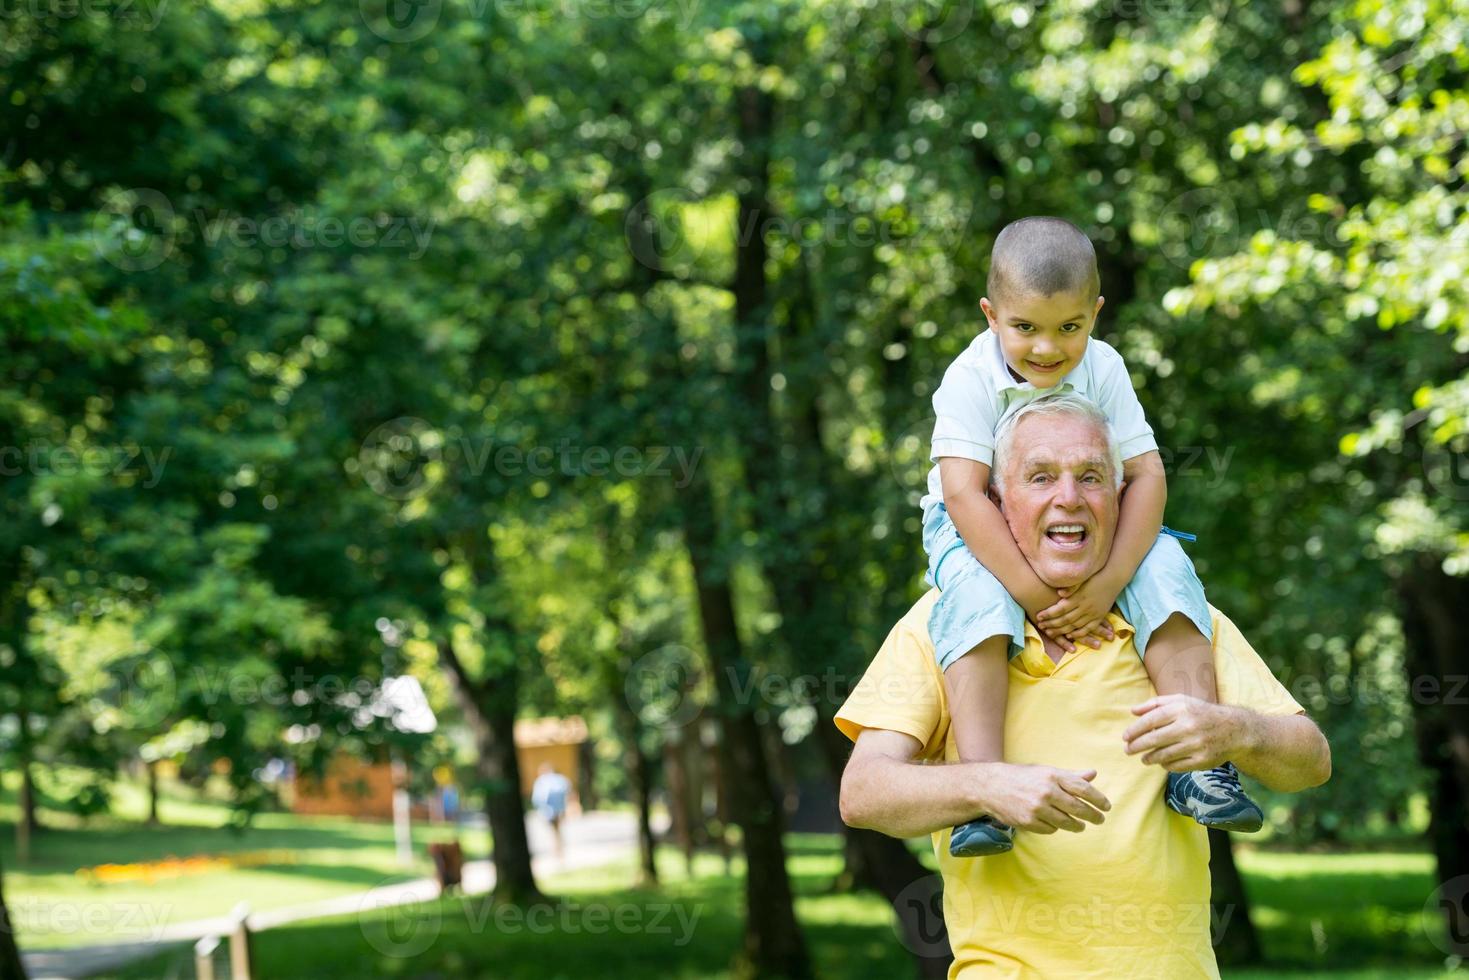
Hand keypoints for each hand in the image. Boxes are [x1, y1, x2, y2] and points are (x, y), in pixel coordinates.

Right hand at [974, 762, 1110, 833]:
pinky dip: (1055, 827)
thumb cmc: (1021, 777)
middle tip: (1099, 819)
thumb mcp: (1044, 771)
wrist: (990, 787)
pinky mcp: (1029, 822)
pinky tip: (1054, 823)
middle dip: (1093, 816)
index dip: (1098, 799)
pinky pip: (1051, 829)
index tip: (1106, 806)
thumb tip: (1093, 774)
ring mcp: (1037, 808)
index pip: (1083, 788)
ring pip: (1066, 822)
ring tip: (1080, 825)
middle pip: (1078, 808)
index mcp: (1052, 775)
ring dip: (1077, 825)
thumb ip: (1070, 775)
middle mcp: (1046, 791)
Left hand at [1035, 576, 1118, 646]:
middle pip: (1065, 619)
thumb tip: (1059, 593)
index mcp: (1079, 597)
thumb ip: (1070, 587)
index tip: (1038, 616)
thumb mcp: (1081, 580)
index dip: (1048, 614)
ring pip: (1074, 625)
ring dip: (1061, 630)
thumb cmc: (1093, 577)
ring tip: (1050, 633)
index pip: (1060, 608)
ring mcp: (1093, 613)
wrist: (1112, 579)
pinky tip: (1069, 635)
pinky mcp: (1099, 617)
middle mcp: (1085, 607)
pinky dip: (1078, 633)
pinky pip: (1088, 628)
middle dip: (1051, 624)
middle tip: (1040, 626)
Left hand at [1122, 694, 1247, 771]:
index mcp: (1181, 709)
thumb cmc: (1201, 713)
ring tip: (1143, 758)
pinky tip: (1162, 762)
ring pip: (1163, 756)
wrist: (1234, 730)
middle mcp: (1188, 727)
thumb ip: (1155, 704)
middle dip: (1136, 746)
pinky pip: (1176, 766)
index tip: (1125, 737)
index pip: (1151, 720)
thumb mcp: (1180, 701)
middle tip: (1127, 750)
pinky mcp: (1202, 761)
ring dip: (1149, 758)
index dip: (1135, 730)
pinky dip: (1166, 765)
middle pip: (1154, 739)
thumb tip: (1132, 711)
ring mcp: (1196, 745)